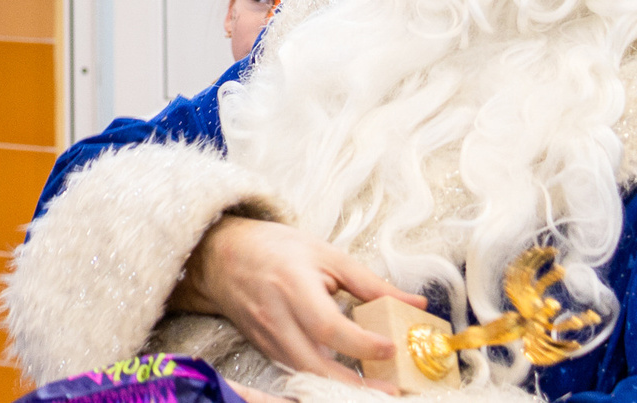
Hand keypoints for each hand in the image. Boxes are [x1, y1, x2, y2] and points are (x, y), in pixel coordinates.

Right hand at [170, 216, 420, 380]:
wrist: (221, 255)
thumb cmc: (277, 249)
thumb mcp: (326, 254)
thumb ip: (371, 283)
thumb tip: (416, 304)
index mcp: (292, 286)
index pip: (327, 325)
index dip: (361, 343)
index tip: (392, 347)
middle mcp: (276, 317)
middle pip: (314, 364)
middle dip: (354, 384)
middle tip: (391, 388)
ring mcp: (266, 338)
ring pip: (305, 375)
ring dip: (340, 387)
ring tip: (376, 388)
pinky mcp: (264, 349)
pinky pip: (296, 372)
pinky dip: (322, 380)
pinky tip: (346, 381)